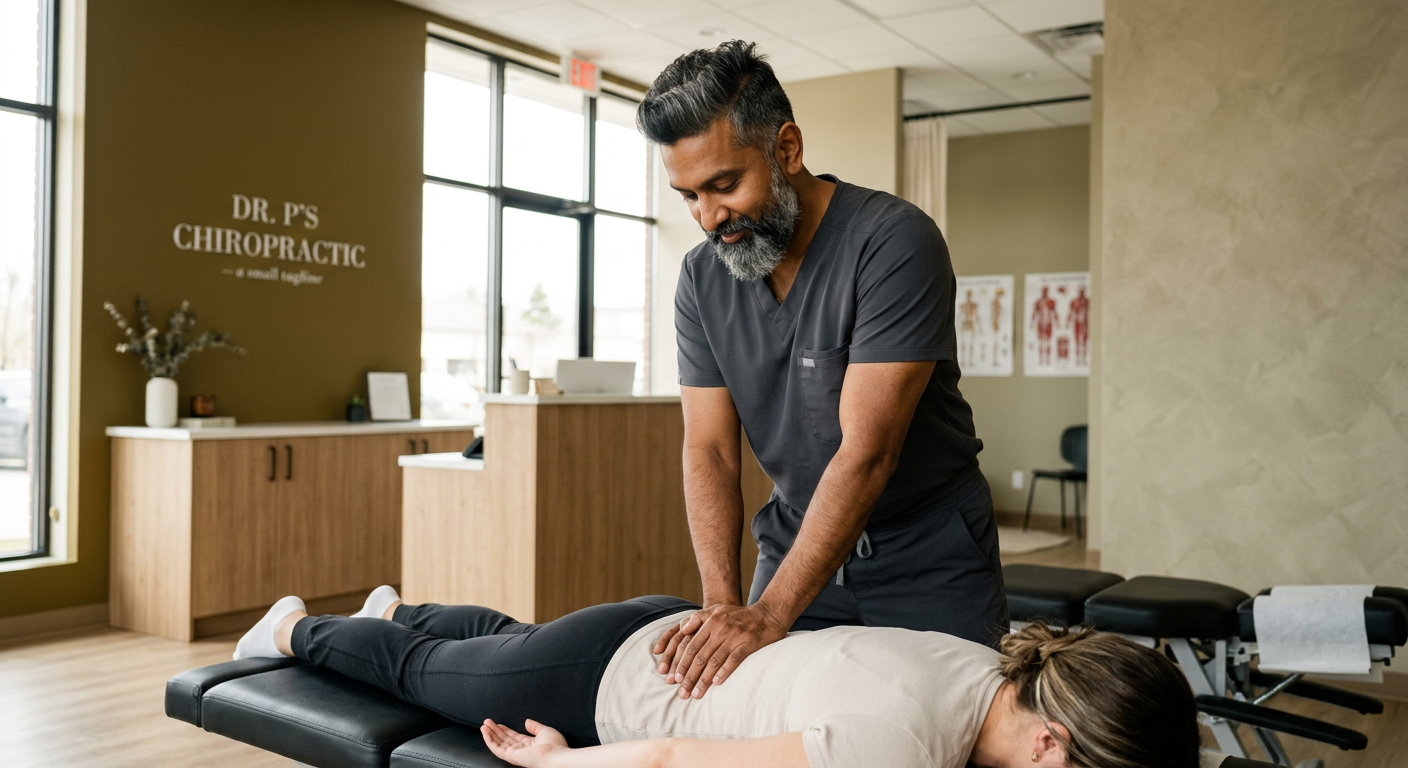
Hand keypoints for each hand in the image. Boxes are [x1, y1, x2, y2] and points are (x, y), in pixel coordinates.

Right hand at [480, 718, 566, 767]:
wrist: (555, 756)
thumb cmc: (555, 746)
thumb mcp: (545, 731)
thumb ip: (534, 726)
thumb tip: (527, 721)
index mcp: (530, 744)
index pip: (513, 736)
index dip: (505, 729)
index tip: (499, 724)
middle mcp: (521, 750)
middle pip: (504, 739)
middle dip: (495, 730)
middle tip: (487, 722)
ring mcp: (515, 753)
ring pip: (499, 743)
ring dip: (490, 734)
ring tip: (484, 726)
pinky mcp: (510, 756)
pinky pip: (496, 748)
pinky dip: (489, 740)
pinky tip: (485, 732)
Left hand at [656, 604, 788, 699]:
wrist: (768, 614)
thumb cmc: (739, 615)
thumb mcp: (716, 610)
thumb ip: (698, 618)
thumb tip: (682, 629)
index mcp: (710, 622)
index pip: (690, 646)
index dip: (681, 664)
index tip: (674, 680)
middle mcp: (720, 629)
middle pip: (700, 656)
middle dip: (689, 676)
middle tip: (682, 693)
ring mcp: (734, 636)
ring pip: (714, 661)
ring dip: (704, 680)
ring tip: (696, 694)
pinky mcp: (748, 643)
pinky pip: (734, 660)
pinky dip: (724, 671)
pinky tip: (716, 683)